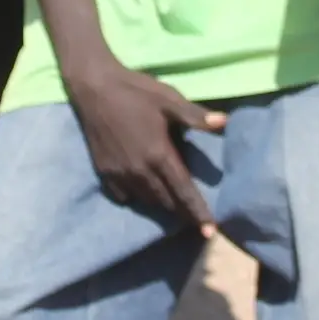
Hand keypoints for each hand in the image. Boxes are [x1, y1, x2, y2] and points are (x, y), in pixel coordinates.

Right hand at [67, 59, 225, 231]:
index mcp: (159, 155)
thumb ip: (195, 116)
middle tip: (195, 216)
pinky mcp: (104, 172)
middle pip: (166, 202)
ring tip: (173, 202)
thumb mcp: (169, 99)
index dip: (198, 213)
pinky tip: (143, 188)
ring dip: (162, 204)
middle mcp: (139, 171)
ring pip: (146, 201)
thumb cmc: (136, 91)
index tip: (211, 232)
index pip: (184, 192)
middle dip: (182, 211)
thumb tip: (225, 123)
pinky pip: (124, 196)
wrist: (93, 87)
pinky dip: (137, 197)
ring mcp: (119, 174)